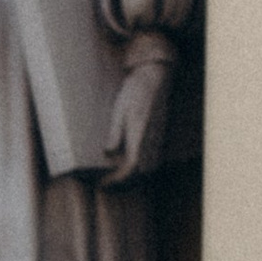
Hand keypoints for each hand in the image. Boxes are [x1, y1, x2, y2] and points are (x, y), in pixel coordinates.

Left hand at [99, 42, 173, 184]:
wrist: (155, 77)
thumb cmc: (135, 91)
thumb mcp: (119, 110)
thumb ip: (116, 132)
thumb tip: (109, 152)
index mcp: (140, 134)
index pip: (131, 167)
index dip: (117, 179)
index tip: (103, 183)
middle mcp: (151, 140)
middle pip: (139, 173)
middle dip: (122, 183)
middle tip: (104, 183)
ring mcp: (157, 139)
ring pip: (146, 169)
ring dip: (131, 177)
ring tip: (113, 177)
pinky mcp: (158, 136)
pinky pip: (151, 160)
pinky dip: (138, 168)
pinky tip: (126, 164)